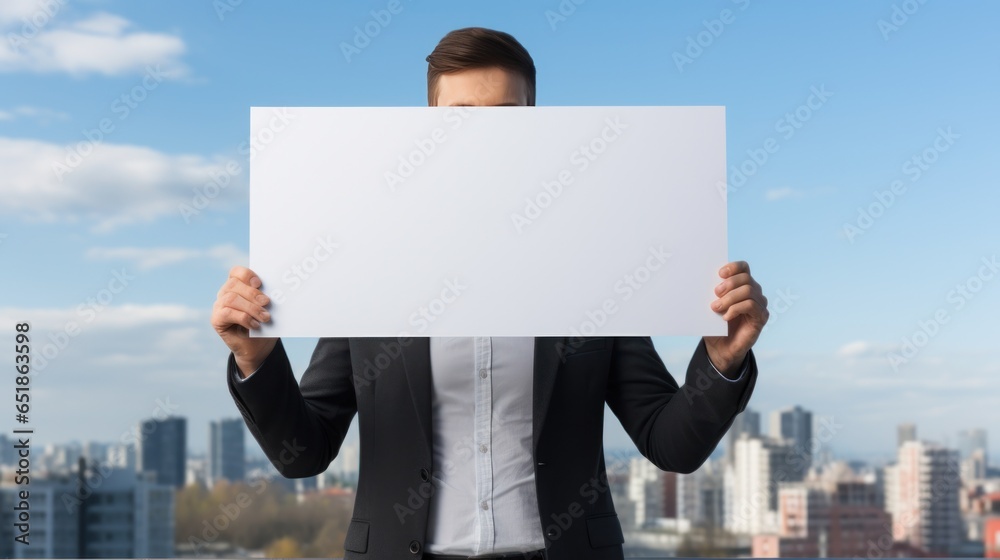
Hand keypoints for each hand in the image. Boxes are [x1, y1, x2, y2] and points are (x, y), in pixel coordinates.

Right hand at [210, 266, 276, 376]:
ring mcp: (219, 305)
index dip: (247, 274)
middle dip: (253, 293)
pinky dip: (244, 318)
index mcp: (238, 285)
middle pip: (234, 284)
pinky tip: (255, 325)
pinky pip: (227, 313)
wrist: (258, 347)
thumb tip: (278, 290)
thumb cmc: (264, 323)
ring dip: (251, 307)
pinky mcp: (216, 319)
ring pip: (231, 298)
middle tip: (267, 303)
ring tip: (265, 317)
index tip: (260, 283)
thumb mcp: (268, 308)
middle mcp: (225, 293)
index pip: (236, 272)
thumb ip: (268, 297)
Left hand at [704, 261, 767, 375]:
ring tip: (716, 308)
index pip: (743, 268)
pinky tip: (726, 317)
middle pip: (746, 278)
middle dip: (729, 284)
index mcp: (742, 285)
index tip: (720, 273)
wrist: (719, 347)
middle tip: (715, 294)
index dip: (733, 267)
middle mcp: (754, 292)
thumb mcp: (710, 306)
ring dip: (730, 298)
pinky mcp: (761, 317)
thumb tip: (702, 280)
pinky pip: (751, 305)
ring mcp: (759, 304)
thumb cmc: (714, 324)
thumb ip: (711, 294)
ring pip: (748, 291)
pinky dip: (736, 309)